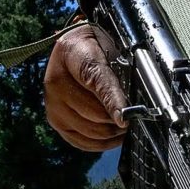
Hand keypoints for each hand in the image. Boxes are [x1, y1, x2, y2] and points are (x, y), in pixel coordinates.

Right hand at [45, 22, 127, 149]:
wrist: (75, 48)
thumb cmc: (98, 45)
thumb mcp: (112, 46)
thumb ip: (123, 68)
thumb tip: (137, 101)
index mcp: (72, 52)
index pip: (95, 80)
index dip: (112, 100)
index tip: (126, 117)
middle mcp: (56, 80)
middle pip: (93, 112)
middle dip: (118, 119)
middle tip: (135, 117)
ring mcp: (52, 103)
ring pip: (90, 130)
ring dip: (112, 132)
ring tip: (125, 124)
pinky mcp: (55, 120)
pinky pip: (81, 141)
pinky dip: (101, 143)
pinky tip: (114, 136)